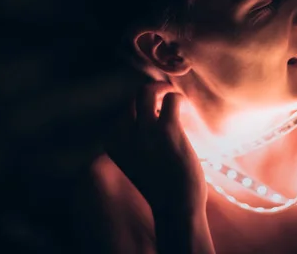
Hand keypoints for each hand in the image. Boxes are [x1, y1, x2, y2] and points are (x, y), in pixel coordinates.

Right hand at [106, 82, 206, 216]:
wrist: (175, 208)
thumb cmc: (160, 186)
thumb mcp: (134, 162)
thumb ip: (134, 140)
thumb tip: (150, 112)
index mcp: (112, 143)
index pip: (121, 112)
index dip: (138, 108)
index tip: (152, 112)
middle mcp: (124, 134)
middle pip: (132, 98)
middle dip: (148, 91)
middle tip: (163, 95)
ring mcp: (145, 131)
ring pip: (147, 91)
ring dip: (162, 88)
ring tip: (172, 97)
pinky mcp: (168, 130)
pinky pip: (171, 99)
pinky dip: (178, 99)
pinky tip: (184, 108)